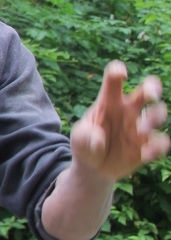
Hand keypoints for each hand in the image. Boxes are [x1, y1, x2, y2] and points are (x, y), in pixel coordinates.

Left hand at [71, 61, 168, 180]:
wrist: (93, 168)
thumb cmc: (84, 145)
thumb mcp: (78, 139)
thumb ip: (84, 137)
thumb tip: (99, 141)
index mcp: (109, 101)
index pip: (114, 79)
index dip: (118, 71)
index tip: (122, 75)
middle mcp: (128, 110)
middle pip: (146, 89)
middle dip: (153, 87)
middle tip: (152, 96)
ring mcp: (140, 128)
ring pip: (158, 113)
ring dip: (155, 118)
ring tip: (141, 130)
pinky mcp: (147, 147)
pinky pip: (160, 143)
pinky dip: (158, 147)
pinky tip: (146, 153)